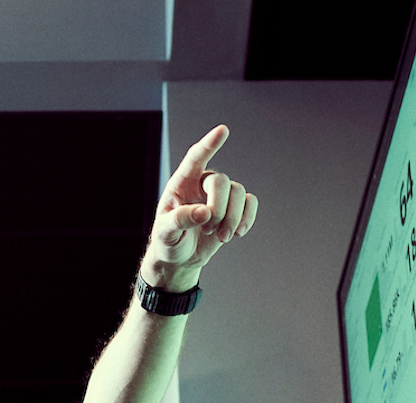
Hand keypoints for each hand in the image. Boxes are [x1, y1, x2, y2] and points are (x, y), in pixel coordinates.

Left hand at [144, 124, 259, 291]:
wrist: (180, 258)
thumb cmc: (168, 241)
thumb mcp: (165, 233)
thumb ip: (180, 220)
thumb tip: (205, 212)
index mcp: (181, 183)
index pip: (195, 158)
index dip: (209, 145)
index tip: (223, 130)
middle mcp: (201, 183)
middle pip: (221, 181)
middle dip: (219, 209)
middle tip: (208, 230)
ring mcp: (219, 195)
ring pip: (238, 193)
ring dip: (233, 218)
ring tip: (220, 237)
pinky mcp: (233, 208)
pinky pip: (250, 202)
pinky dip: (247, 218)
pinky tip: (236, 233)